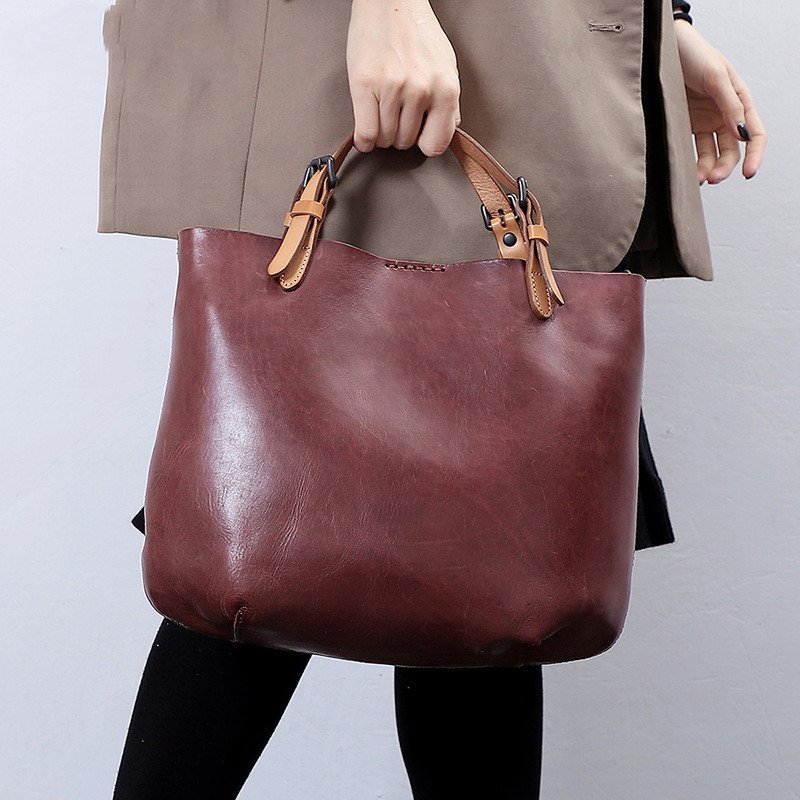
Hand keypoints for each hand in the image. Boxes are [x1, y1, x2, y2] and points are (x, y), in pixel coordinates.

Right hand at [346, 0, 460, 156]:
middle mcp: (421, 90)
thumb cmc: (417, 33)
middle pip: (406, 143)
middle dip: (399, 134)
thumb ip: (450, 103)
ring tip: (382, 115)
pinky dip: (363, 140)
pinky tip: (365, 135)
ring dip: (381, 134)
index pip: (435, 144)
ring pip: (385, 139)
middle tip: (396, 116)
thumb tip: (446, 132)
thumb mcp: (446, 68)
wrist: (391, 2)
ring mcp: (392, 88)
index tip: (417, 136)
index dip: (423, 143)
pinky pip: (365, 134)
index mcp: (446, 89)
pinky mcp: (365, 84)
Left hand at [674, 20, 766, 183]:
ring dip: (708, 169)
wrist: (664, 49)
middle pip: (731, 150)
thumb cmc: (694, 55)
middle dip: (724, 167)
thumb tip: (741, 134)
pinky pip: (692, 150)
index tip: (748, 173)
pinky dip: (691, 163)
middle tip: (712, 178)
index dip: (754, 155)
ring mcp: (705, 122)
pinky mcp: (685, 126)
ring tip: (699, 179)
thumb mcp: (716, 76)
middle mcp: (724, 115)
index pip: (754, 134)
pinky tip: (688, 172)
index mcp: (740, 102)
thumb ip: (730, 105)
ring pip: (711, 154)